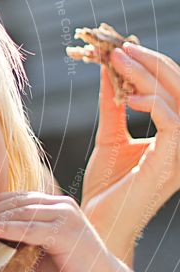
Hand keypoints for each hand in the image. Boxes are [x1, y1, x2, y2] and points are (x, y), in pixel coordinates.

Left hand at [0, 192, 118, 271]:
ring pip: (20, 213)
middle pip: (16, 202)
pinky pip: (28, 229)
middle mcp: (61, 204)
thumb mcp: (39, 247)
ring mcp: (65, 216)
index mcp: (56, 203)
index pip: (18, 198)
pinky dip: (5, 229)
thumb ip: (19, 238)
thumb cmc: (68, 266)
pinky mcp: (65, 233)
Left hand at [81, 43, 179, 262]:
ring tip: (118, 62)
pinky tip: (126, 97)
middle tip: (120, 48)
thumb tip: (107, 70)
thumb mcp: (110, 137)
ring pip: (178, 98)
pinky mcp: (171, 163)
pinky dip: (152, 103)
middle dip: (151, 62)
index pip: (173, 90)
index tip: (121, 49)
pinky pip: (173, 123)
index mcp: (175, 136)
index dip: (151, 66)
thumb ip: (113, 106)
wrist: (99, 223)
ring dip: (148, 75)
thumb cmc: (107, 188)